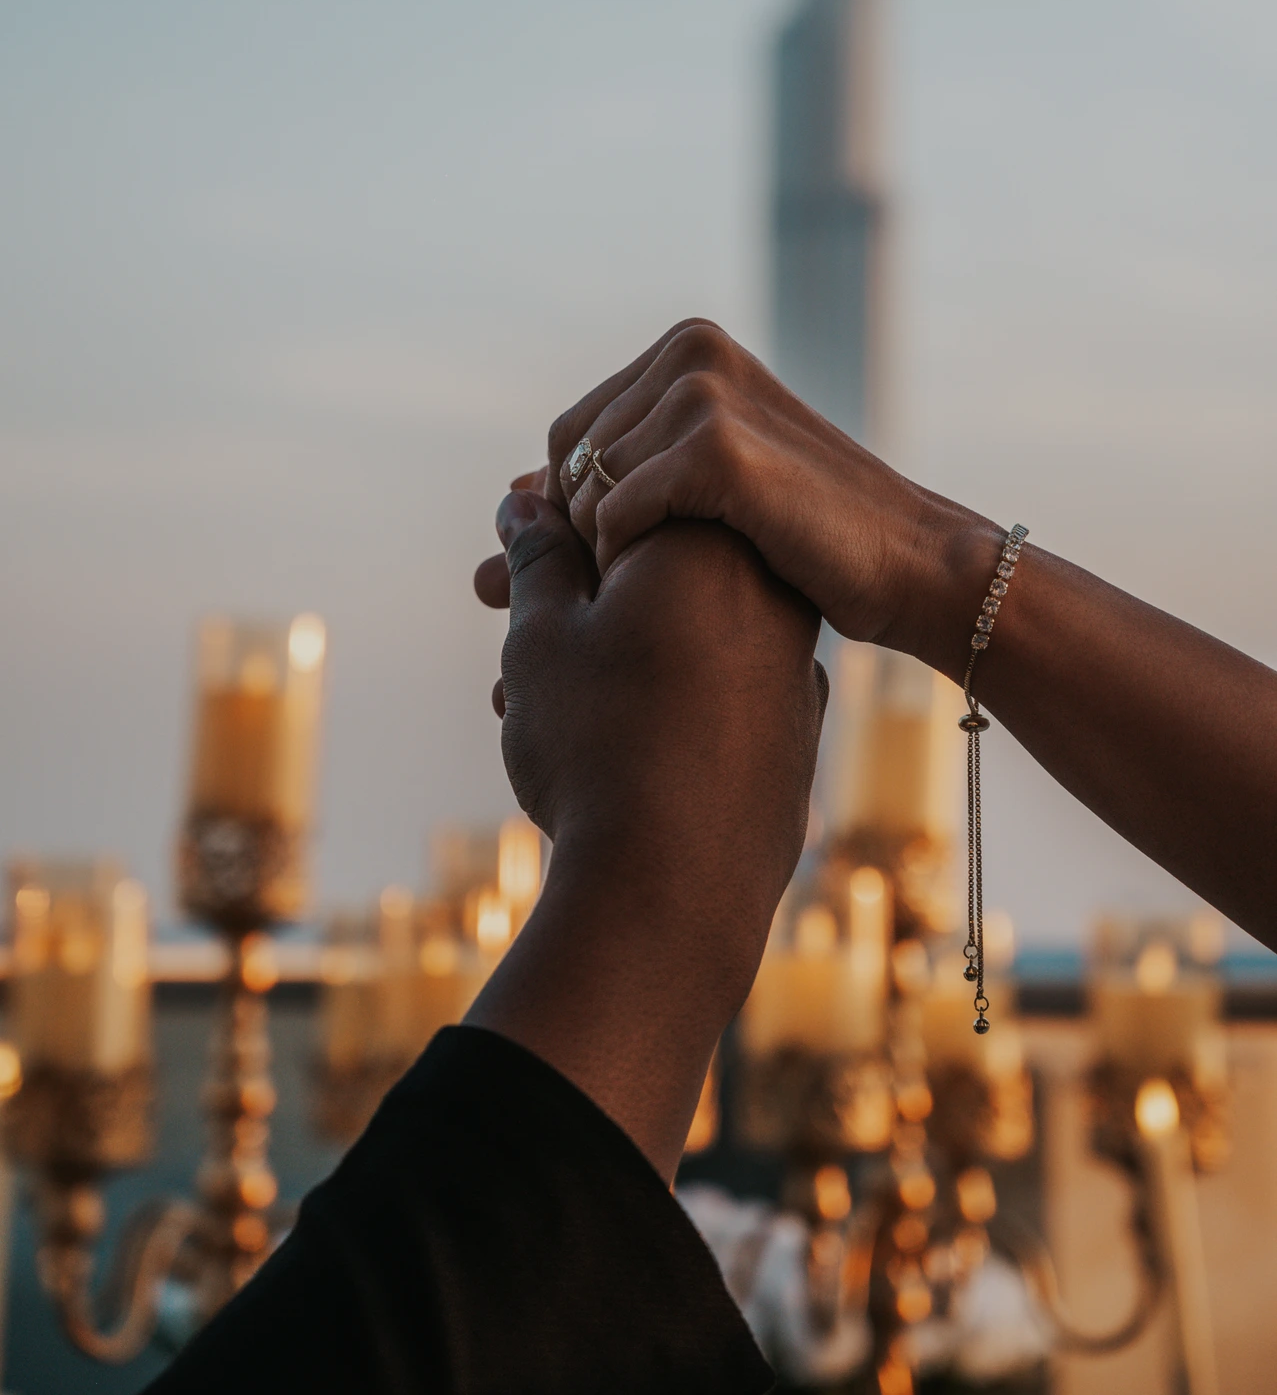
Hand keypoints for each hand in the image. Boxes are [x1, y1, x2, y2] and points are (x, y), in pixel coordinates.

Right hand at [469, 491, 826, 1178]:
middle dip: (568, 582)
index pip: (621, 497)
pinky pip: (710, 685)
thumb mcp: (544, 633)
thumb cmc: (599, 746)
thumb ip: (539, 556)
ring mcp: (790, 664)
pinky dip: (652, 691)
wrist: (673, 896)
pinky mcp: (792, 731)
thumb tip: (530, 502)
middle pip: (650, 562)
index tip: (501, 555)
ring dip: (598, 642)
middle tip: (493, 606)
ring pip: (676, 626)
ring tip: (519, 691)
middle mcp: (768, 591)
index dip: (548, 520)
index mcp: (711, 542)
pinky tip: (589, 735)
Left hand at [477, 321, 1004, 681]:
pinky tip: (662, 583)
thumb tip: (505, 498)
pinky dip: (625, 557)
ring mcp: (704, 391)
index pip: (573, 434)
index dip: (568, 510)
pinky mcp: (716, 444)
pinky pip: (615, 511)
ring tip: (646, 593)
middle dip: (574, 534)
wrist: (906, 562)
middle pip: (570, 457)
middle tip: (610, 595)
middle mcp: (692, 351)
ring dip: (601, 552)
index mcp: (689, 346)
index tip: (596, 572)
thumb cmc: (803, 536)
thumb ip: (612, 480)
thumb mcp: (701, 493)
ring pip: (586, 487)